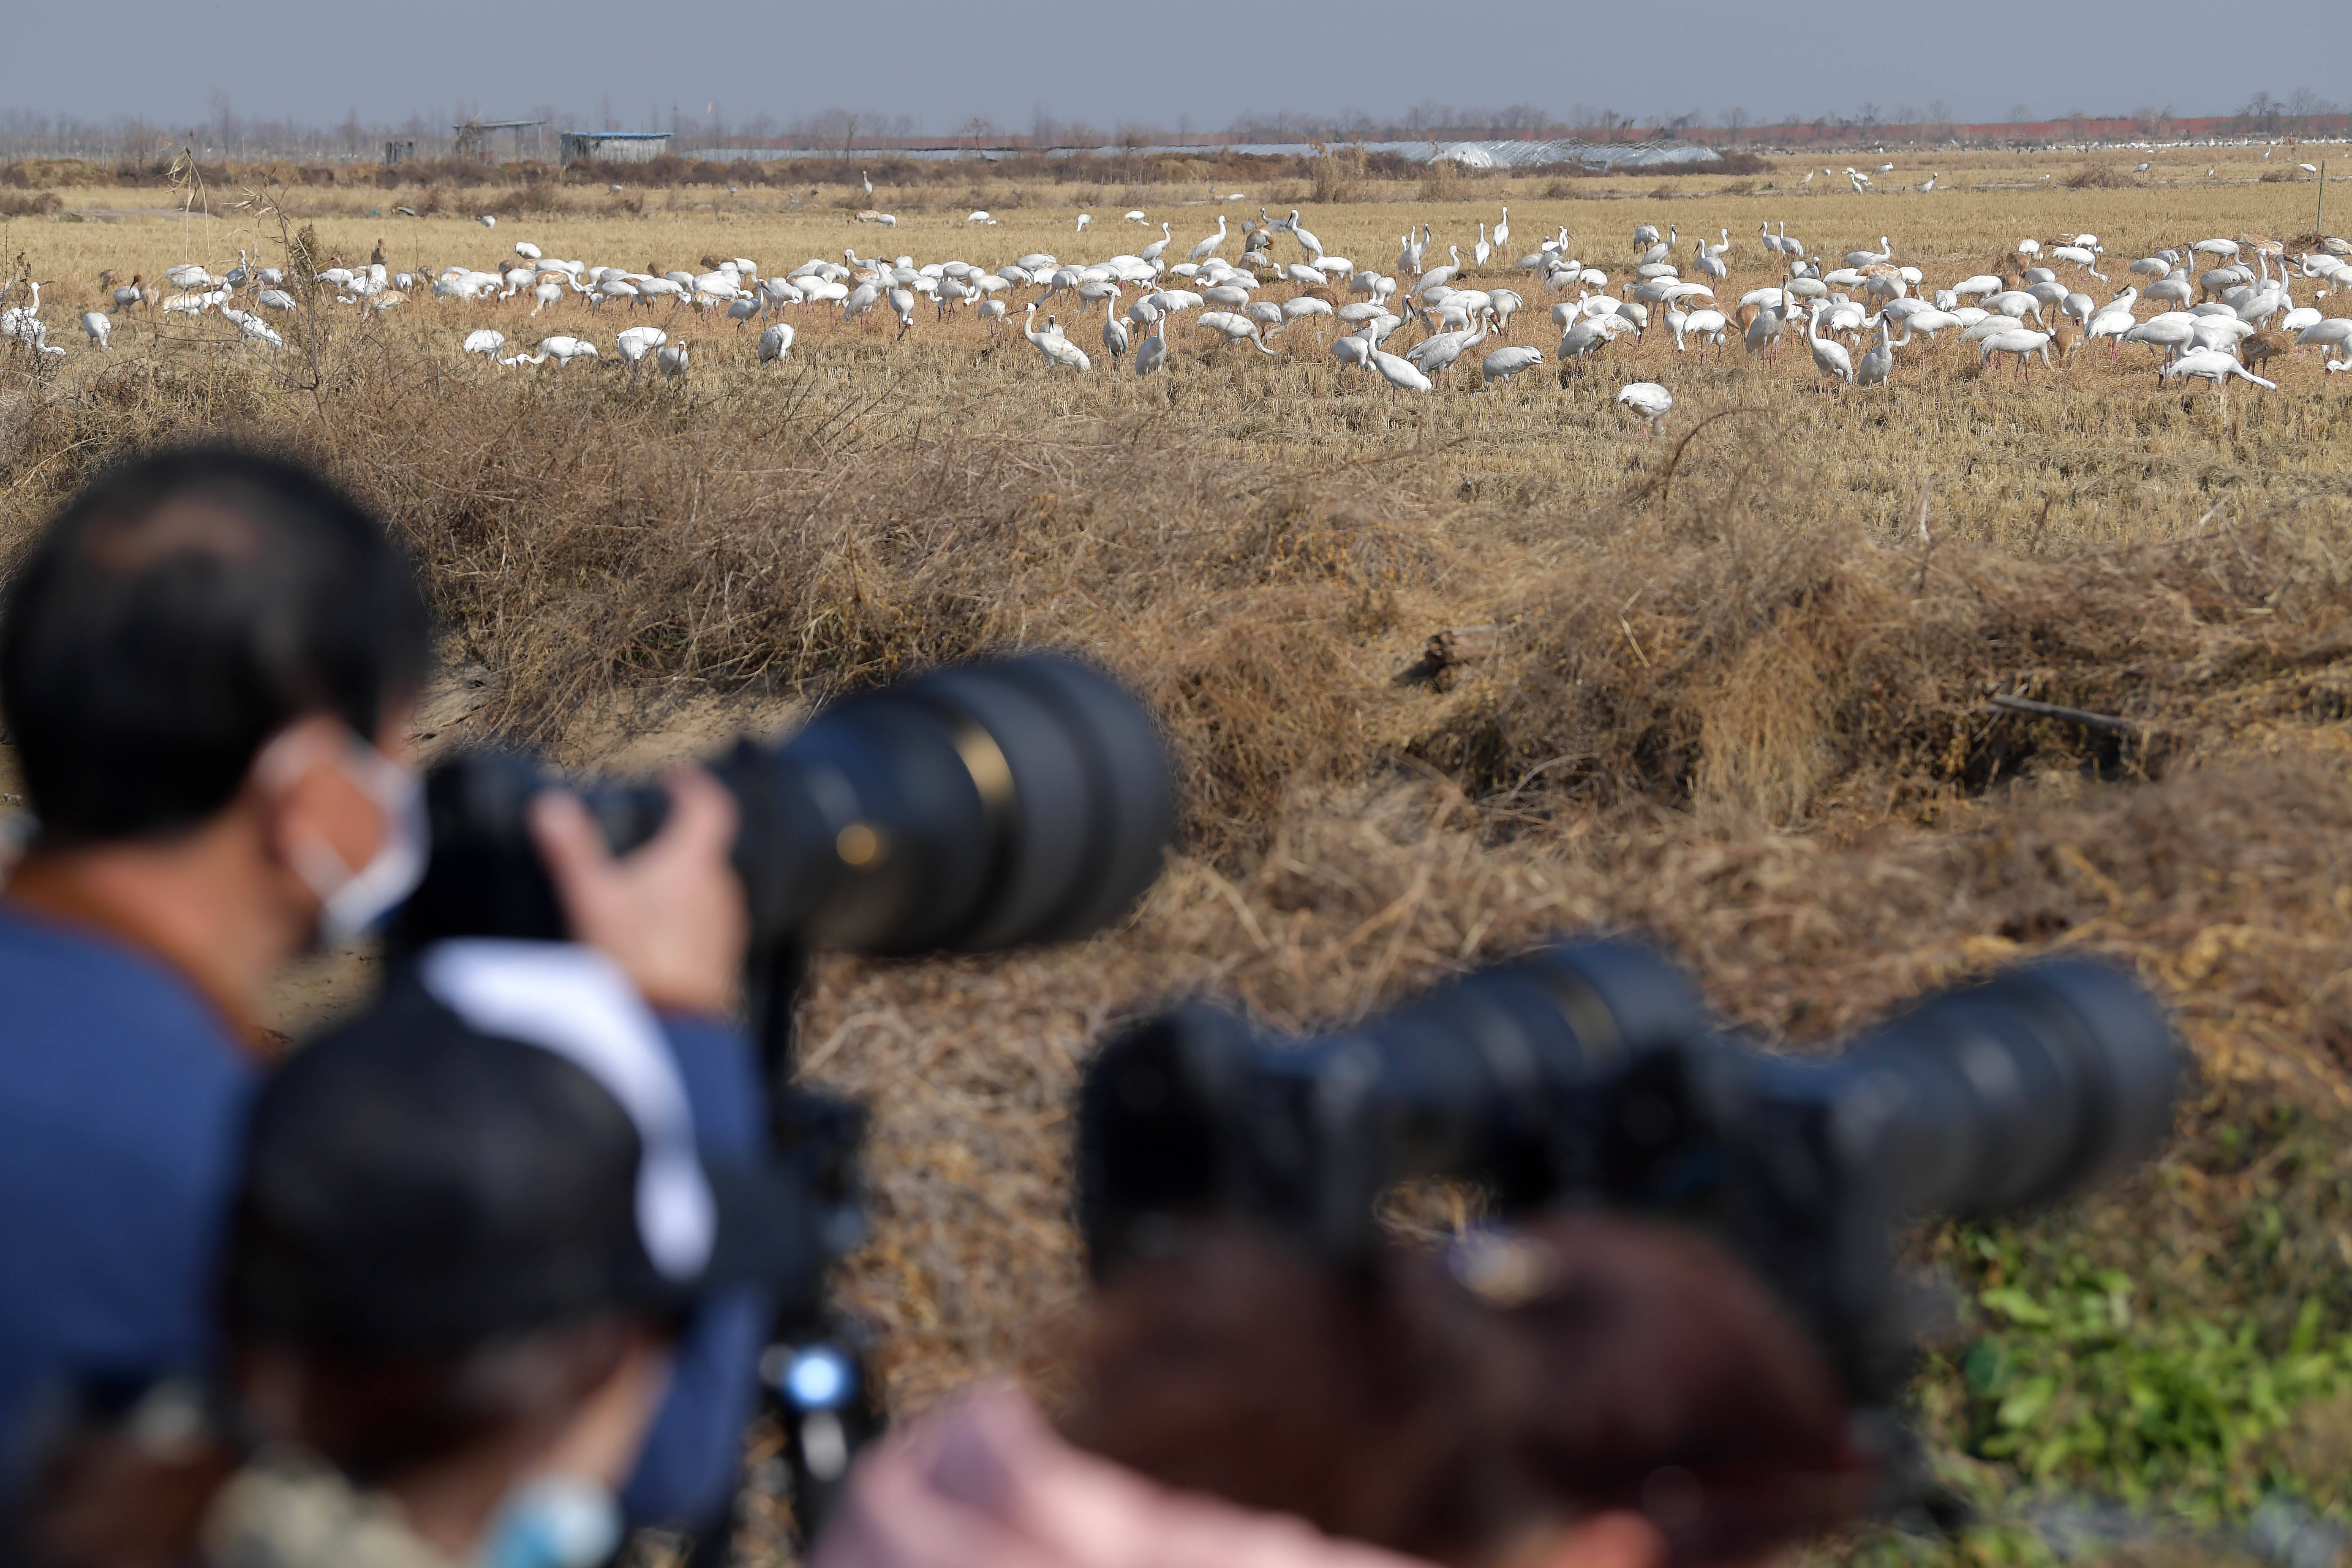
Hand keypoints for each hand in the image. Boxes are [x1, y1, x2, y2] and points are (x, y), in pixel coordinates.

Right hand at [528, 767, 746, 1016]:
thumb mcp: (593, 901)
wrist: (671, 1030)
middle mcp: (721, 888)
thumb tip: (549, 805)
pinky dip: (685, 913)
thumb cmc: (634, 961)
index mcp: (695, 864)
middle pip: (706, 848)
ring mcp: (726, 923)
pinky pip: (707, 920)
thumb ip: (571, 852)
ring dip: (682, 880)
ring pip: (707, 886)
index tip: (673, 777)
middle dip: (679, 839)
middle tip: (646, 838)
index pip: (711, 806)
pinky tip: (656, 932)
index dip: (694, 785)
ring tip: (645, 887)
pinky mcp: (724, 955)